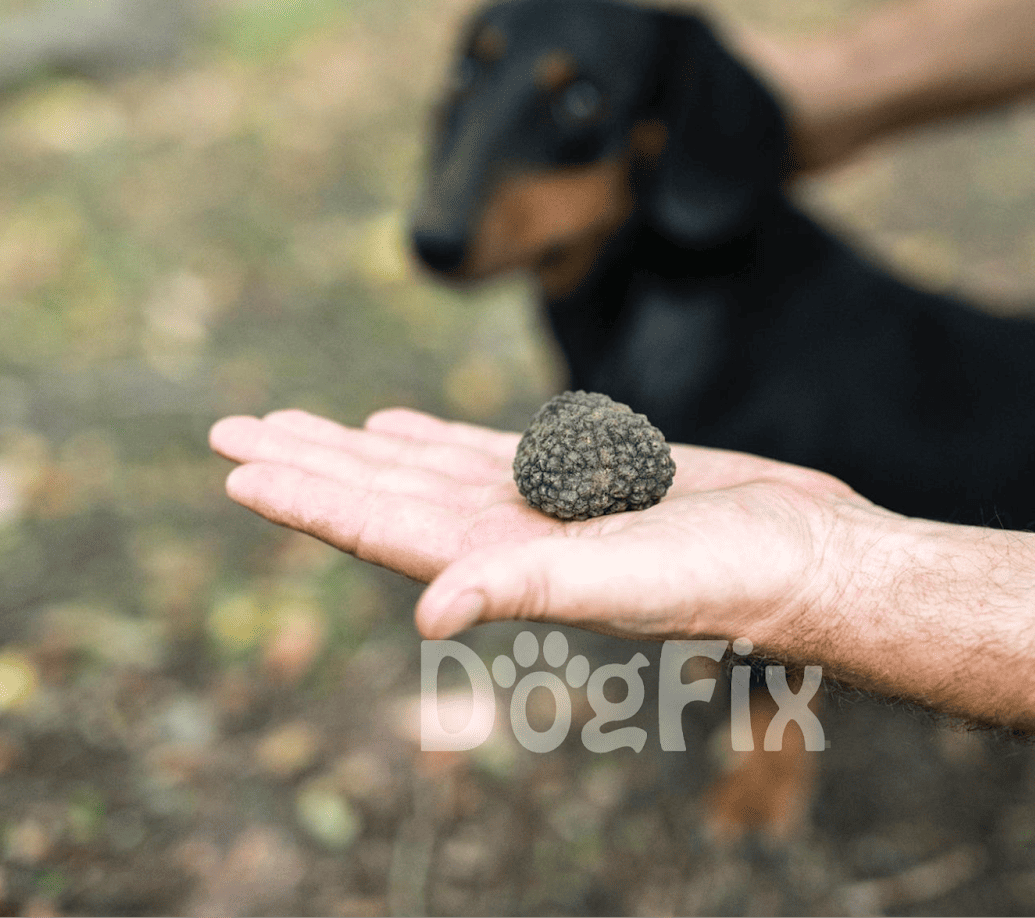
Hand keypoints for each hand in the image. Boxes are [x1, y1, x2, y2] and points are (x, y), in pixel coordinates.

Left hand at [208, 407, 879, 645]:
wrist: (806, 554)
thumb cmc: (729, 578)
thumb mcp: (625, 581)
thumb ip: (526, 587)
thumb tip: (431, 612)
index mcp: (502, 564)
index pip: (380, 529)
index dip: (307, 499)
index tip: (237, 468)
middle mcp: (505, 538)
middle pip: (380, 494)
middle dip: (306, 461)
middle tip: (228, 430)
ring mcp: (539, 507)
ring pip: (420, 469)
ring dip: (353, 447)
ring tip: (288, 423)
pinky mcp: (581, 475)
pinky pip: (481, 452)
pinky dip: (430, 438)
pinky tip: (394, 426)